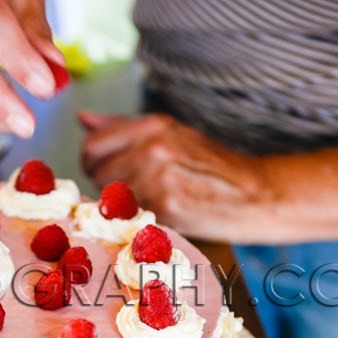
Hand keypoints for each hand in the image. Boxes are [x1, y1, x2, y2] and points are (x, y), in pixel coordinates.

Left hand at [79, 111, 279, 242]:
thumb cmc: (211, 167)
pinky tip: (159, 214)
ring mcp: (158, 179)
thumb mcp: (173, 134)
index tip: (102, 170)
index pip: (93, 144)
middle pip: (96, 173)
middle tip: (131, 190)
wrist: (254, 195)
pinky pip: (129, 217)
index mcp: (154, 126)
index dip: (91, 161)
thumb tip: (83, 118)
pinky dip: (137, 219)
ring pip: (109, 198)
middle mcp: (153, 148)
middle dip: (106, 184)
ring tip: (150, 201)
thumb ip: (123, 128)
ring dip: (121, 205)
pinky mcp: (165, 208)